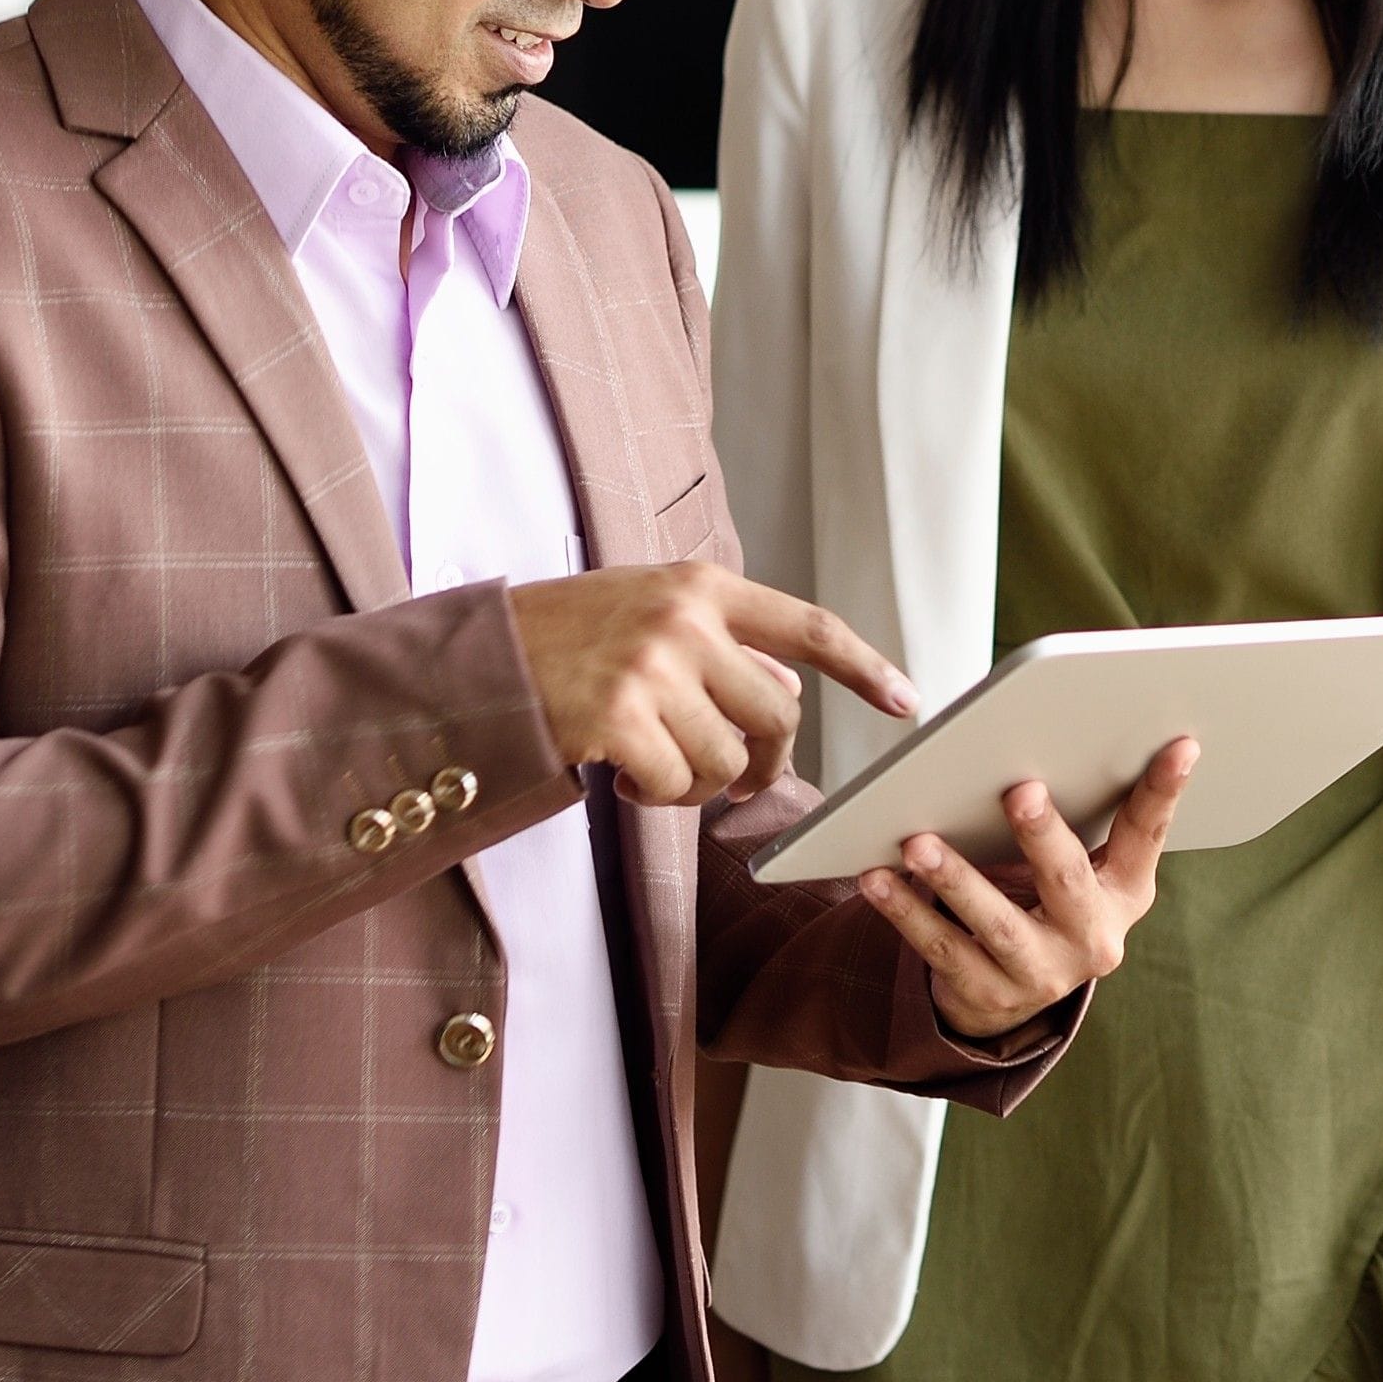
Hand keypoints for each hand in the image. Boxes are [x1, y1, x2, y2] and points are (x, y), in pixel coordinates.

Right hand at [507, 562, 914, 807]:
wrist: (476, 659)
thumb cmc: (566, 640)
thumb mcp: (650, 617)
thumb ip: (719, 645)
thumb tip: (786, 688)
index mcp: (701, 586)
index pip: (808, 626)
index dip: (864, 667)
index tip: (906, 700)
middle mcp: (684, 619)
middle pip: (778, 713)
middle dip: (765, 761)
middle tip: (735, 778)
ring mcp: (652, 666)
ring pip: (728, 759)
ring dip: (698, 783)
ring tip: (652, 764)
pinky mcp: (619, 717)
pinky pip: (677, 785)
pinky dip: (656, 795)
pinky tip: (622, 774)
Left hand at [858, 738, 1197, 1041]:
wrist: (1014, 993)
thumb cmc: (1048, 900)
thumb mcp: (1081, 867)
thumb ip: (1079, 816)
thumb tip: (1047, 732)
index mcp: (1126, 892)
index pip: (1147, 834)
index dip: (1164, 791)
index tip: (1180, 744)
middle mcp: (1093, 938)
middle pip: (1067, 879)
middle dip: (1042, 834)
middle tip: (1019, 790)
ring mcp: (1042, 974)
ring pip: (995, 923)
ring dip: (955, 880)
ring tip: (918, 843)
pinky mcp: (988, 995)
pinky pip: (942, 948)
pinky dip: (905, 912)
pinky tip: (878, 879)